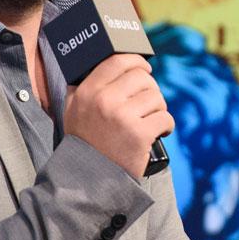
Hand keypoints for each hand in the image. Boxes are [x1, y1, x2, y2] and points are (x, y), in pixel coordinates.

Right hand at [64, 54, 173, 178]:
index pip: (118, 61)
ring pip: (156, 98)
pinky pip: (165, 118)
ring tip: (150, 121)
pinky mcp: (139, 134)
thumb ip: (81, 86)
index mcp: (88, 91)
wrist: (89, 178)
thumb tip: (100, 62)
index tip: (145, 69)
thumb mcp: (72, 110)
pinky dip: (166, 126)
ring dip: (158, 109)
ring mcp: (122, 117)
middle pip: (142, 78)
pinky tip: (158, 133)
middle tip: (148, 103)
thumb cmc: (84, 141)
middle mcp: (104, 100)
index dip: (136, 61)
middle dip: (150, 89)